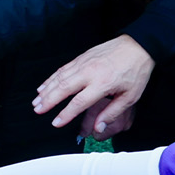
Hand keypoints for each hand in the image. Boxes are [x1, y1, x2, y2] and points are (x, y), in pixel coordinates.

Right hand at [33, 35, 154, 135]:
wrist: (137, 46)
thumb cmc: (135, 72)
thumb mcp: (130, 96)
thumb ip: (112, 113)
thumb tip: (97, 128)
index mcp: (103, 84)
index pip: (79, 102)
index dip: (66, 114)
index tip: (56, 123)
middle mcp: (90, 73)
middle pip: (64, 88)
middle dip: (48, 101)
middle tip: (37, 110)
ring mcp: (84, 63)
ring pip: (60, 77)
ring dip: (46, 90)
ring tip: (36, 101)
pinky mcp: (81, 57)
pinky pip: (62, 69)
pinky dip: (51, 78)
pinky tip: (44, 86)